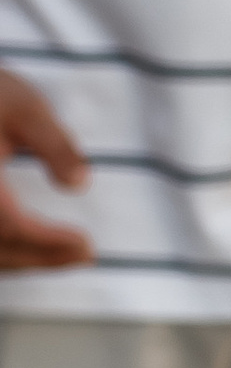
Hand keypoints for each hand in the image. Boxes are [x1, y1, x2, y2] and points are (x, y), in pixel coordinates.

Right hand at [0, 71, 91, 270]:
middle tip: (86, 255)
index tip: (86, 244)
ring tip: (70, 254)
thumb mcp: (26, 108)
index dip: (47, 242)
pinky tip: (38, 246)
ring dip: (24, 259)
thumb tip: (81, 184)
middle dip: (40, 258)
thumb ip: (55, 145)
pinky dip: (7, 252)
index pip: (8, 225)